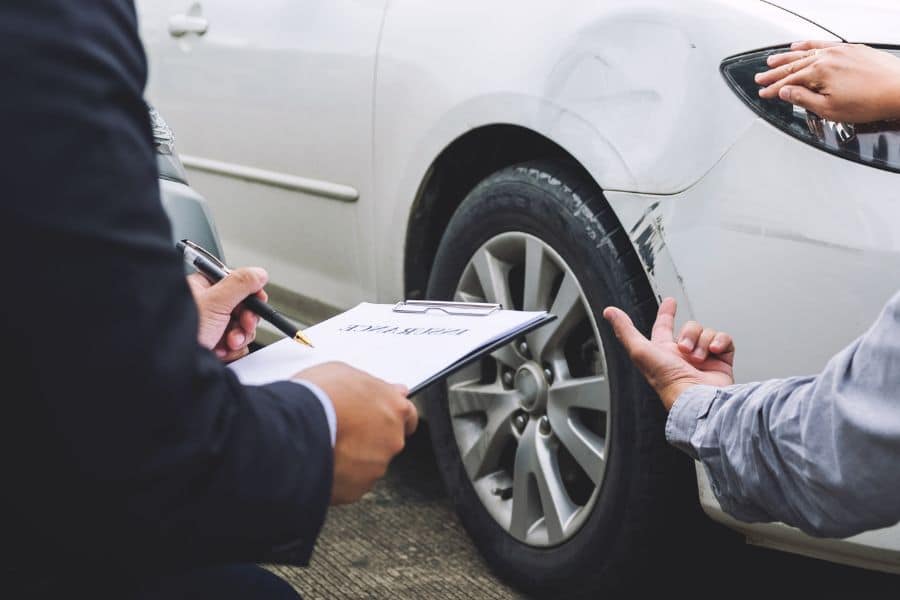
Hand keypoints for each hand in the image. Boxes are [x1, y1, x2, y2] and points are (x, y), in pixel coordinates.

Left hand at [187, 267, 267, 361]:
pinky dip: (233, 350)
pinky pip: (237, 345)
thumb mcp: (215, 302)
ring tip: (227, 342)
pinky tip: (221, 351)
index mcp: (203, 288)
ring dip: (239, 337)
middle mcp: (208, 306)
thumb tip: (259, 273)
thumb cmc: (179, 332)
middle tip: (243, 325)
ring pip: (242, 328)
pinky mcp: (215, 345)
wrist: (172, 366)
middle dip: (245, 320)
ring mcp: (212, 327)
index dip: (251, 294)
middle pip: (243, 307)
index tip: (258, 302)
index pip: (237, 283)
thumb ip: (240, 284)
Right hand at [296, 362, 417, 504]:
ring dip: (353, 457)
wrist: (294, 429)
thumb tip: (389, 389)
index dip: (392, 416)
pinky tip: (322, 461)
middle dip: (370, 437)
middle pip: (387, 441)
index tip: (382, 418)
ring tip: (326, 444)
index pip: (408, 416)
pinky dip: (339, 475)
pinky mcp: (358, 488)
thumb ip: (374, 385)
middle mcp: (392, 439)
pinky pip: (351, 482)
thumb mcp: (345, 372)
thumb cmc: (318, 396)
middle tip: (344, 430)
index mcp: (394, 408)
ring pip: (368, 463)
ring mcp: (376, 466)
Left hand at [602, 298, 734, 409]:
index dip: (666, 313)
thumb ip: (625, 330)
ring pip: (706, 332)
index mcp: (664, 352)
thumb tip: (609, 312)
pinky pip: (724, 340)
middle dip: (688, 333)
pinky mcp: (722, 362)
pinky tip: (714, 352)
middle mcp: (683, 355)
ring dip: (702, 341)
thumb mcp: (640, 351)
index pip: (663, 327)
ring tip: (698, 358)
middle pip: (689, 327)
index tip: (670, 302)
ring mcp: (704, 359)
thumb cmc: (666, 380)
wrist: (697, 397)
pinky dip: (720, 342)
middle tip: (685, 349)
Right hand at [756, 41, 899, 122]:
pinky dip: (808, 45)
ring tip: (772, 60)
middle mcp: (827, 58)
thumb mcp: (829, 109)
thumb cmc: (870, 102)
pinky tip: (800, 46)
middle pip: (793, 65)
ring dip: (787, 57)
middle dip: (774, 73)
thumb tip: (785, 93)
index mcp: (819, 73)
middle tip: (761, 78)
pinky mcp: (852, 49)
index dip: (773, 90)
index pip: (788, 82)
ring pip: (805, 52)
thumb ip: (803, 99)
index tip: (764, 93)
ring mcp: (840, 51)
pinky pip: (822, 44)